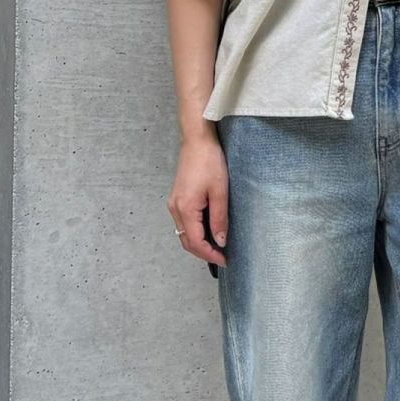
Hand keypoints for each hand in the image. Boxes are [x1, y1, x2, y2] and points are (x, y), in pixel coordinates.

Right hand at [168, 134, 228, 265]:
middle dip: (203, 252)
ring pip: (184, 233)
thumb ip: (219, 219)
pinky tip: (210, 230)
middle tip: (222, 257)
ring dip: (199, 243)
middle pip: (186, 241)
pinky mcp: (178, 198)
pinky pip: (184, 223)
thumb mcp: (220, 192)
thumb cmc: (209, 162)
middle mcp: (175, 209)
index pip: (195, 242)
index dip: (210, 254)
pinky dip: (195, 232)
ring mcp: (174, 203)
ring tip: (218, 246)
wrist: (197, 141)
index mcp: (185, 209)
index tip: (225, 260)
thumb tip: (220, 241)